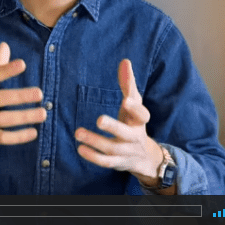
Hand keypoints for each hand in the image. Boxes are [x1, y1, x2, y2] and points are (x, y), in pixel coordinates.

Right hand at [0, 42, 45, 154]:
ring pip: (3, 119)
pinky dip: (18, 136)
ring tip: (42, 113)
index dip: (5, 70)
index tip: (22, 64)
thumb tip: (5, 45)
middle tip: (39, 93)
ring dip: (24, 116)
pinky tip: (33, 132)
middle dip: (19, 96)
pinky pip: (3, 138)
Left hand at [75, 59, 162, 184]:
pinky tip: (80, 149)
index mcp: (140, 121)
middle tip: (99, 119)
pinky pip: (106, 162)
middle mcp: (135, 137)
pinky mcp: (118, 163)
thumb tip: (125, 61)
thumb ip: (128, 84)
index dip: (135, 108)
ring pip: (113, 149)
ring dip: (95, 141)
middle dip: (113, 127)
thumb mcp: (134, 104)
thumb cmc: (135, 123)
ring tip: (78, 133)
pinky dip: (93, 157)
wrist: (146, 157)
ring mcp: (127, 152)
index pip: (142, 115)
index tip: (126, 100)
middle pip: (126, 133)